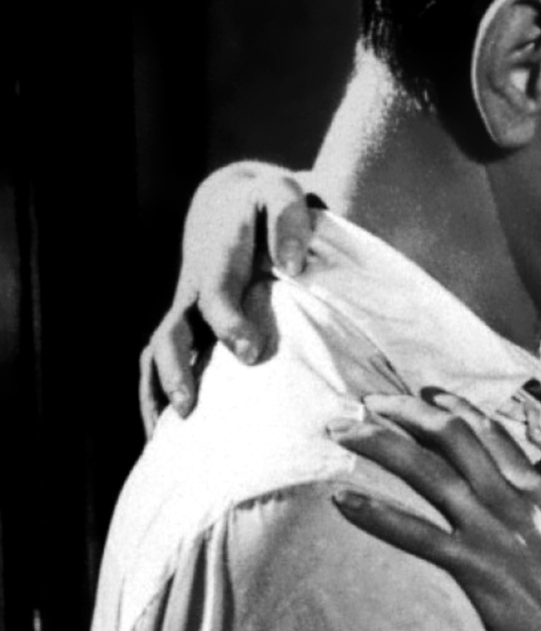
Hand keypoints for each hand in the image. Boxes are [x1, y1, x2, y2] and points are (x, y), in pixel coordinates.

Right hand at [139, 162, 315, 435]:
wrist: (232, 200)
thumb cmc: (265, 201)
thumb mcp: (282, 193)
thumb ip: (289, 222)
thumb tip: (294, 264)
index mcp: (215, 260)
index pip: (215, 295)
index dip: (228, 324)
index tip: (251, 353)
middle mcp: (192, 289)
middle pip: (170, 332)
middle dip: (177, 370)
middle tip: (192, 408)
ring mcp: (185, 309)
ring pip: (158, 353)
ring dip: (159, 391)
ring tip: (166, 436)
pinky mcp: (188, 324)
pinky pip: (162, 360)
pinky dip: (157, 393)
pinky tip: (165, 432)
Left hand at [327, 389, 540, 630]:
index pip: (495, 431)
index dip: (455, 406)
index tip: (423, 393)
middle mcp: (522, 500)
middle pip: (457, 435)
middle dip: (406, 410)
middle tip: (367, 400)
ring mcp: (499, 532)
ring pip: (431, 471)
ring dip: (380, 444)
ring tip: (340, 430)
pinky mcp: (479, 569)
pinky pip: (418, 534)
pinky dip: (377, 514)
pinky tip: (342, 501)